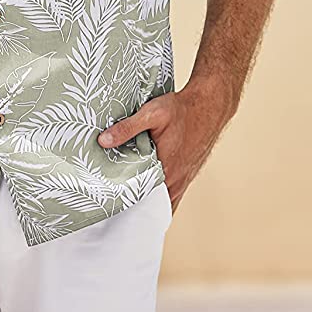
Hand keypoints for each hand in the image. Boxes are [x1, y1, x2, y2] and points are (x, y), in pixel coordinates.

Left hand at [97, 79, 231, 212]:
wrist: (208, 106)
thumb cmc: (181, 110)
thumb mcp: (151, 113)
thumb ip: (127, 128)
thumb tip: (103, 141)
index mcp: (166, 170)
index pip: (141, 199)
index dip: (124, 202)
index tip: (109, 200)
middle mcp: (176, 180)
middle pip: (150, 203)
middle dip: (133, 204)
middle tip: (115, 200)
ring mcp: (183, 180)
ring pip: (162, 201)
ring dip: (147, 201)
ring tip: (128, 197)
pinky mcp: (186, 176)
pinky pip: (172, 196)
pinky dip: (160, 196)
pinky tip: (148, 190)